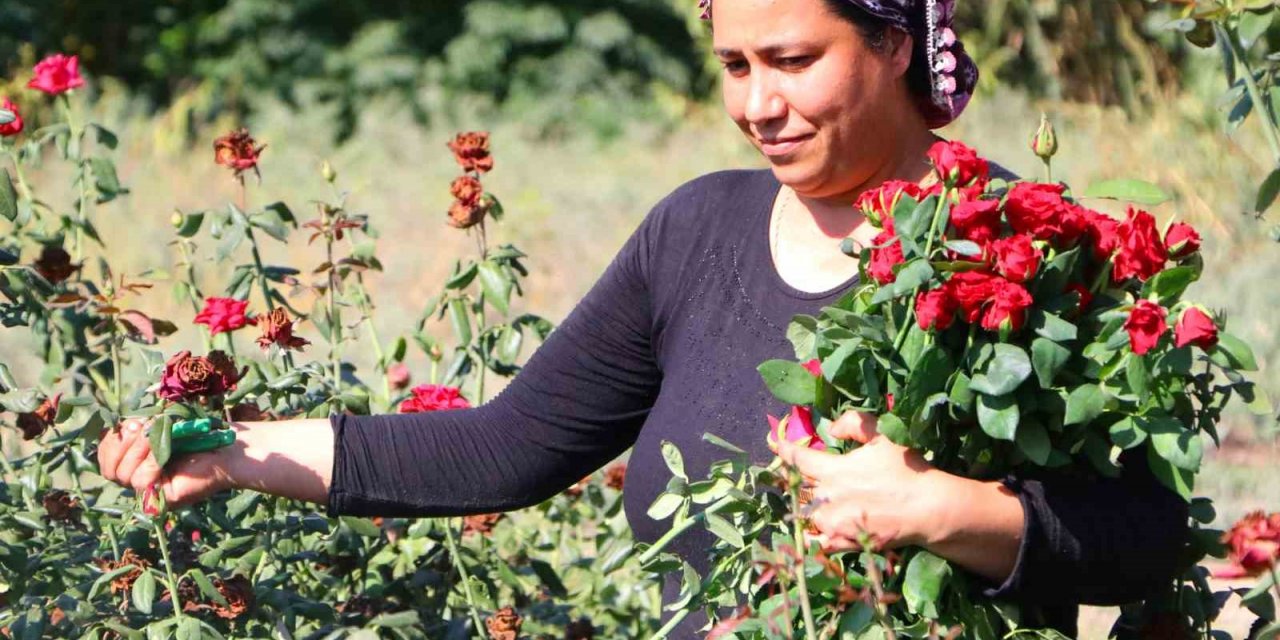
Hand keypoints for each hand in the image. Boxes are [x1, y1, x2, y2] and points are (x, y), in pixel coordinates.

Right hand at [97, 418, 236, 509]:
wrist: (230, 449)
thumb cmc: (199, 435)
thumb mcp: (160, 428)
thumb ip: (136, 430)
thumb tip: (117, 427)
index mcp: (136, 464)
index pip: (105, 458)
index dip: (111, 441)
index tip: (129, 424)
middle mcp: (140, 482)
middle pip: (109, 469)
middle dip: (123, 443)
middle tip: (144, 427)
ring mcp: (149, 495)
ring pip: (122, 474)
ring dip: (138, 448)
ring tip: (157, 434)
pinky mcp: (161, 501)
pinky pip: (140, 481)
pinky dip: (151, 461)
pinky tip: (164, 451)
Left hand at [774, 410, 945, 551]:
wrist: (927, 509)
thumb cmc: (905, 470)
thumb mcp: (882, 436)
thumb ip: (854, 423)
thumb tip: (831, 428)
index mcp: (833, 470)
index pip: (797, 458)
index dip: (783, 449)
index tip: (773, 442)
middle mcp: (827, 498)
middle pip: (798, 487)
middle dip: (792, 478)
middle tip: (789, 473)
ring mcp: (833, 523)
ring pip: (805, 513)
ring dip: (803, 505)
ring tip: (804, 499)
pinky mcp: (843, 542)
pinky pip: (816, 541)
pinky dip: (810, 535)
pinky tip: (810, 530)